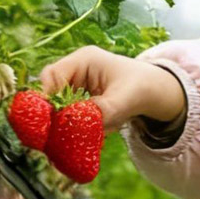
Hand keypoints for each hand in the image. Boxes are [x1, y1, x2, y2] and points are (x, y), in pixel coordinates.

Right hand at [39, 46, 185, 129]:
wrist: (155, 92)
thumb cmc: (142, 88)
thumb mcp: (123, 101)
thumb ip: (99, 112)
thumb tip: (73, 125)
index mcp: (84, 59)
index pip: (51, 76)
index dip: (44, 98)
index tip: (47, 123)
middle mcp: (75, 69)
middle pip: (49, 92)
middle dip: (53, 116)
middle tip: (55, 138)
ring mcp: (75, 83)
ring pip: (57, 107)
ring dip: (66, 124)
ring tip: (78, 137)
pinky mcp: (78, 98)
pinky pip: (67, 115)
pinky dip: (74, 127)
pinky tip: (89, 134)